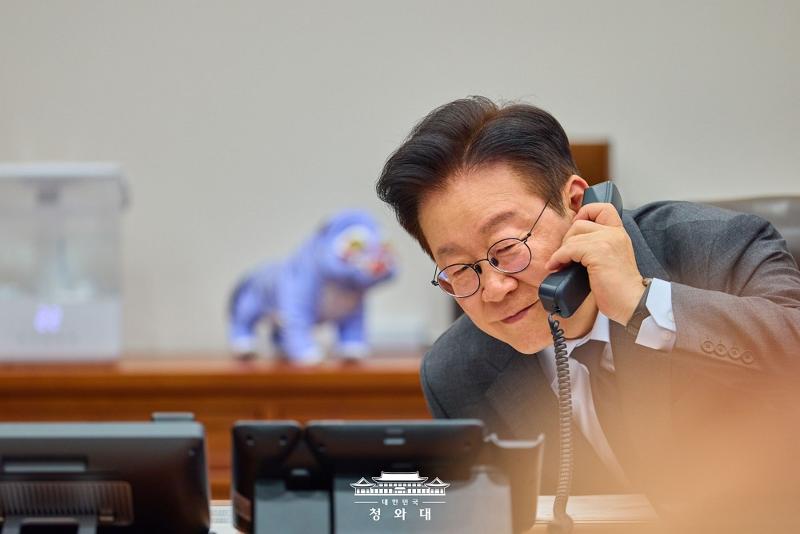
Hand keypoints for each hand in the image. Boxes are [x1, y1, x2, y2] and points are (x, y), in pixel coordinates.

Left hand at [544, 203, 645, 325]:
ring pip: (572, 236)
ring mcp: (606, 241)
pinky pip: (568, 249)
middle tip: (565, 255)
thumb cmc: (619, 288)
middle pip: (580, 223)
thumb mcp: (611, 260)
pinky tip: (556, 267)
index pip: (603, 208)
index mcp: (619, 234)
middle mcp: (614, 233)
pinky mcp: (597, 252)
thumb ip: (598, 247)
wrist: (632, 302)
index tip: (575, 230)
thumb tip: (571, 244)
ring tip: (559, 264)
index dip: (585, 213)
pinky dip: (558, 258)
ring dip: (561, 251)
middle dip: (567, 239)